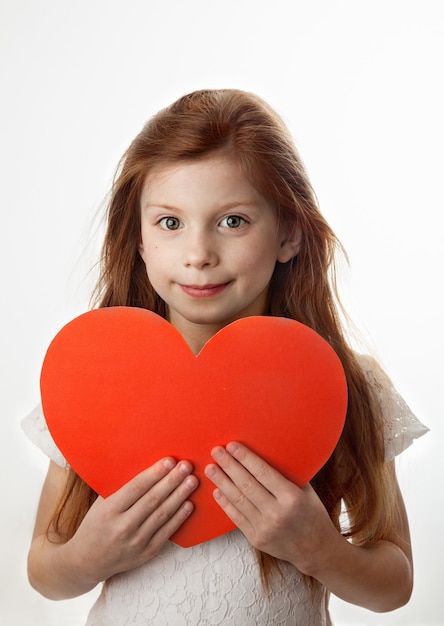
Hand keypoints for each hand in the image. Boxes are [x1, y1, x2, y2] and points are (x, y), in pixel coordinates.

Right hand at [65, 457, 197, 583]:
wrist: (86, 562)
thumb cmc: (94, 525)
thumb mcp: (100, 504)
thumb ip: (120, 488)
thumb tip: (147, 467)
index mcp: (109, 511)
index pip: (136, 488)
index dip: (155, 473)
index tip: (169, 460)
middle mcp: (123, 527)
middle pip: (153, 499)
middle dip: (172, 481)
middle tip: (186, 466)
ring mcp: (136, 542)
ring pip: (163, 514)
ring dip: (180, 495)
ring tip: (192, 481)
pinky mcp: (146, 553)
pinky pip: (167, 532)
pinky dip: (179, 517)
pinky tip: (189, 504)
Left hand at [204, 442, 337, 572]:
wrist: (316, 551)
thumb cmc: (313, 514)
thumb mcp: (306, 491)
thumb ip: (288, 474)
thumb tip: (269, 452)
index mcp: (291, 497)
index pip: (262, 472)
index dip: (245, 458)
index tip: (232, 446)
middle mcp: (277, 513)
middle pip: (246, 484)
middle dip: (229, 466)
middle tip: (216, 451)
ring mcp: (265, 528)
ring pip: (238, 500)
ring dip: (222, 482)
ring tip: (211, 468)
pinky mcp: (257, 539)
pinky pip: (237, 518)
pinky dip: (225, 503)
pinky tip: (217, 491)